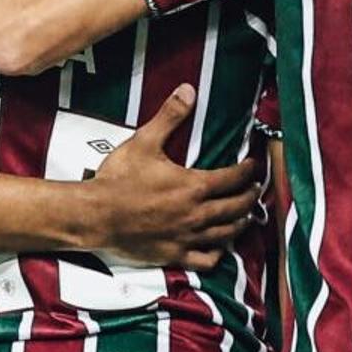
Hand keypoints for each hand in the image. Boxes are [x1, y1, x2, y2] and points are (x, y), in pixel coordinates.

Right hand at [72, 87, 256, 270]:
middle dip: (250, 196)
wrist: (95, 215)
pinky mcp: (175, 255)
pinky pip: (206, 260)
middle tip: (255, 189)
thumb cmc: (118, 180)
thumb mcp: (144, 141)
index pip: (234, 178)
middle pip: (237, 207)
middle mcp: (197, 215)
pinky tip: (219, 246)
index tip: (254, 165)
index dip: (249, 171)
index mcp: (194, 187)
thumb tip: (188, 91)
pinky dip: (218, 253)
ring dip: (241, 223)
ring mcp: (187, 238)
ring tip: (246, 215)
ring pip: (227, 234)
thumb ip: (170, 116)